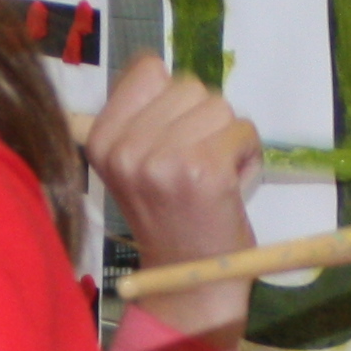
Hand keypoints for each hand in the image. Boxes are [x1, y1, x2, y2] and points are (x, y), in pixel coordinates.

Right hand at [85, 54, 259, 340]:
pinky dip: (248, 154)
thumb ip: (143, 117)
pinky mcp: (201, 170)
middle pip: (188, 85)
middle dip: (204, 120)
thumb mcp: (136, 164)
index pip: (148, 69)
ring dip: (228, 137)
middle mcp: (125, 147)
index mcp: (102, 140)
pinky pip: (243, 129)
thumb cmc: (171, 217)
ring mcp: (160, 159)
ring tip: (214, 176)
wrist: (188, 281)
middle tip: (197, 167)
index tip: (173, 136)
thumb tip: (165, 71)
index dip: (173, 98)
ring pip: (219, 106)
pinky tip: (231, 184)